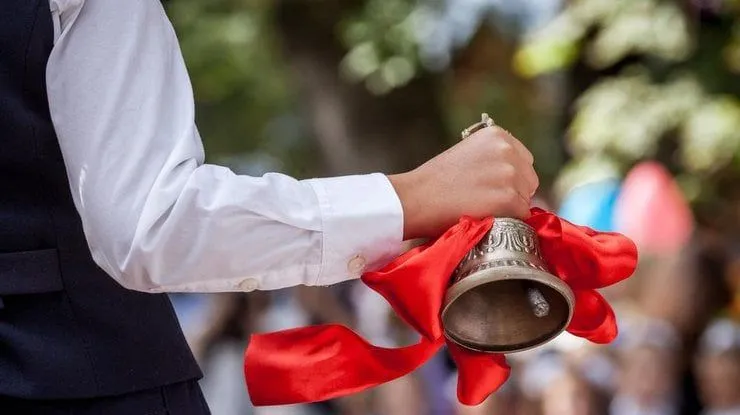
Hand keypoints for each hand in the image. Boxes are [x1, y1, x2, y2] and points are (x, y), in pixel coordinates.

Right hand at [388, 126, 537, 238]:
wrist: (416, 198)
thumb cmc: (435, 180)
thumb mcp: (468, 153)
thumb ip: (493, 158)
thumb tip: (515, 176)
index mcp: (498, 136)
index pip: (523, 161)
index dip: (510, 178)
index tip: (491, 187)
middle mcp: (508, 150)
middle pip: (529, 180)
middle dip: (514, 192)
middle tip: (486, 201)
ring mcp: (510, 174)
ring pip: (526, 199)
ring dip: (510, 208)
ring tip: (481, 209)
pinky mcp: (510, 199)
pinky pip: (521, 216)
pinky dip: (507, 221)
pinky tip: (484, 217)